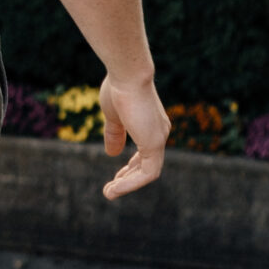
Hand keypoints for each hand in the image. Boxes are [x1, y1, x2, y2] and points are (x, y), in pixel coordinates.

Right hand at [99, 68, 168, 198]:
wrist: (127, 75)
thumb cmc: (118, 88)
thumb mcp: (113, 116)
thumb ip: (114, 134)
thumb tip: (111, 153)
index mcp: (151, 123)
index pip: (145, 151)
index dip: (131, 165)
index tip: (117, 174)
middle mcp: (159, 132)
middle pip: (148, 163)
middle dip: (130, 177)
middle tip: (112, 187)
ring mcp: (158, 138)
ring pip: (148, 172)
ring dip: (128, 184)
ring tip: (109, 193)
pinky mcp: (155, 144)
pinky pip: (147, 174)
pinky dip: (131, 183)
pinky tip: (114, 188)